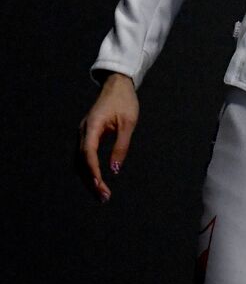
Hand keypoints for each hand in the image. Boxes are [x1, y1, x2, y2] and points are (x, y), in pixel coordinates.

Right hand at [77, 73, 138, 201]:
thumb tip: (115, 170)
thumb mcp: (128, 124)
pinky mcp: (86, 136)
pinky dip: (88, 170)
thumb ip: (121, 146)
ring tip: (101, 194)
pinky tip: (97, 181)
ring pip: (80, 162)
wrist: (116, 86)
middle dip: (91, 181)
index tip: (100, 186)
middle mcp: (83, 132)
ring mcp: (83, 134)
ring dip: (88, 178)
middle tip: (103, 198)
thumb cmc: (124, 102)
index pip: (88, 154)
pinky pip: (83, 157)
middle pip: (81, 162)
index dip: (93, 172)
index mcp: (92, 126)